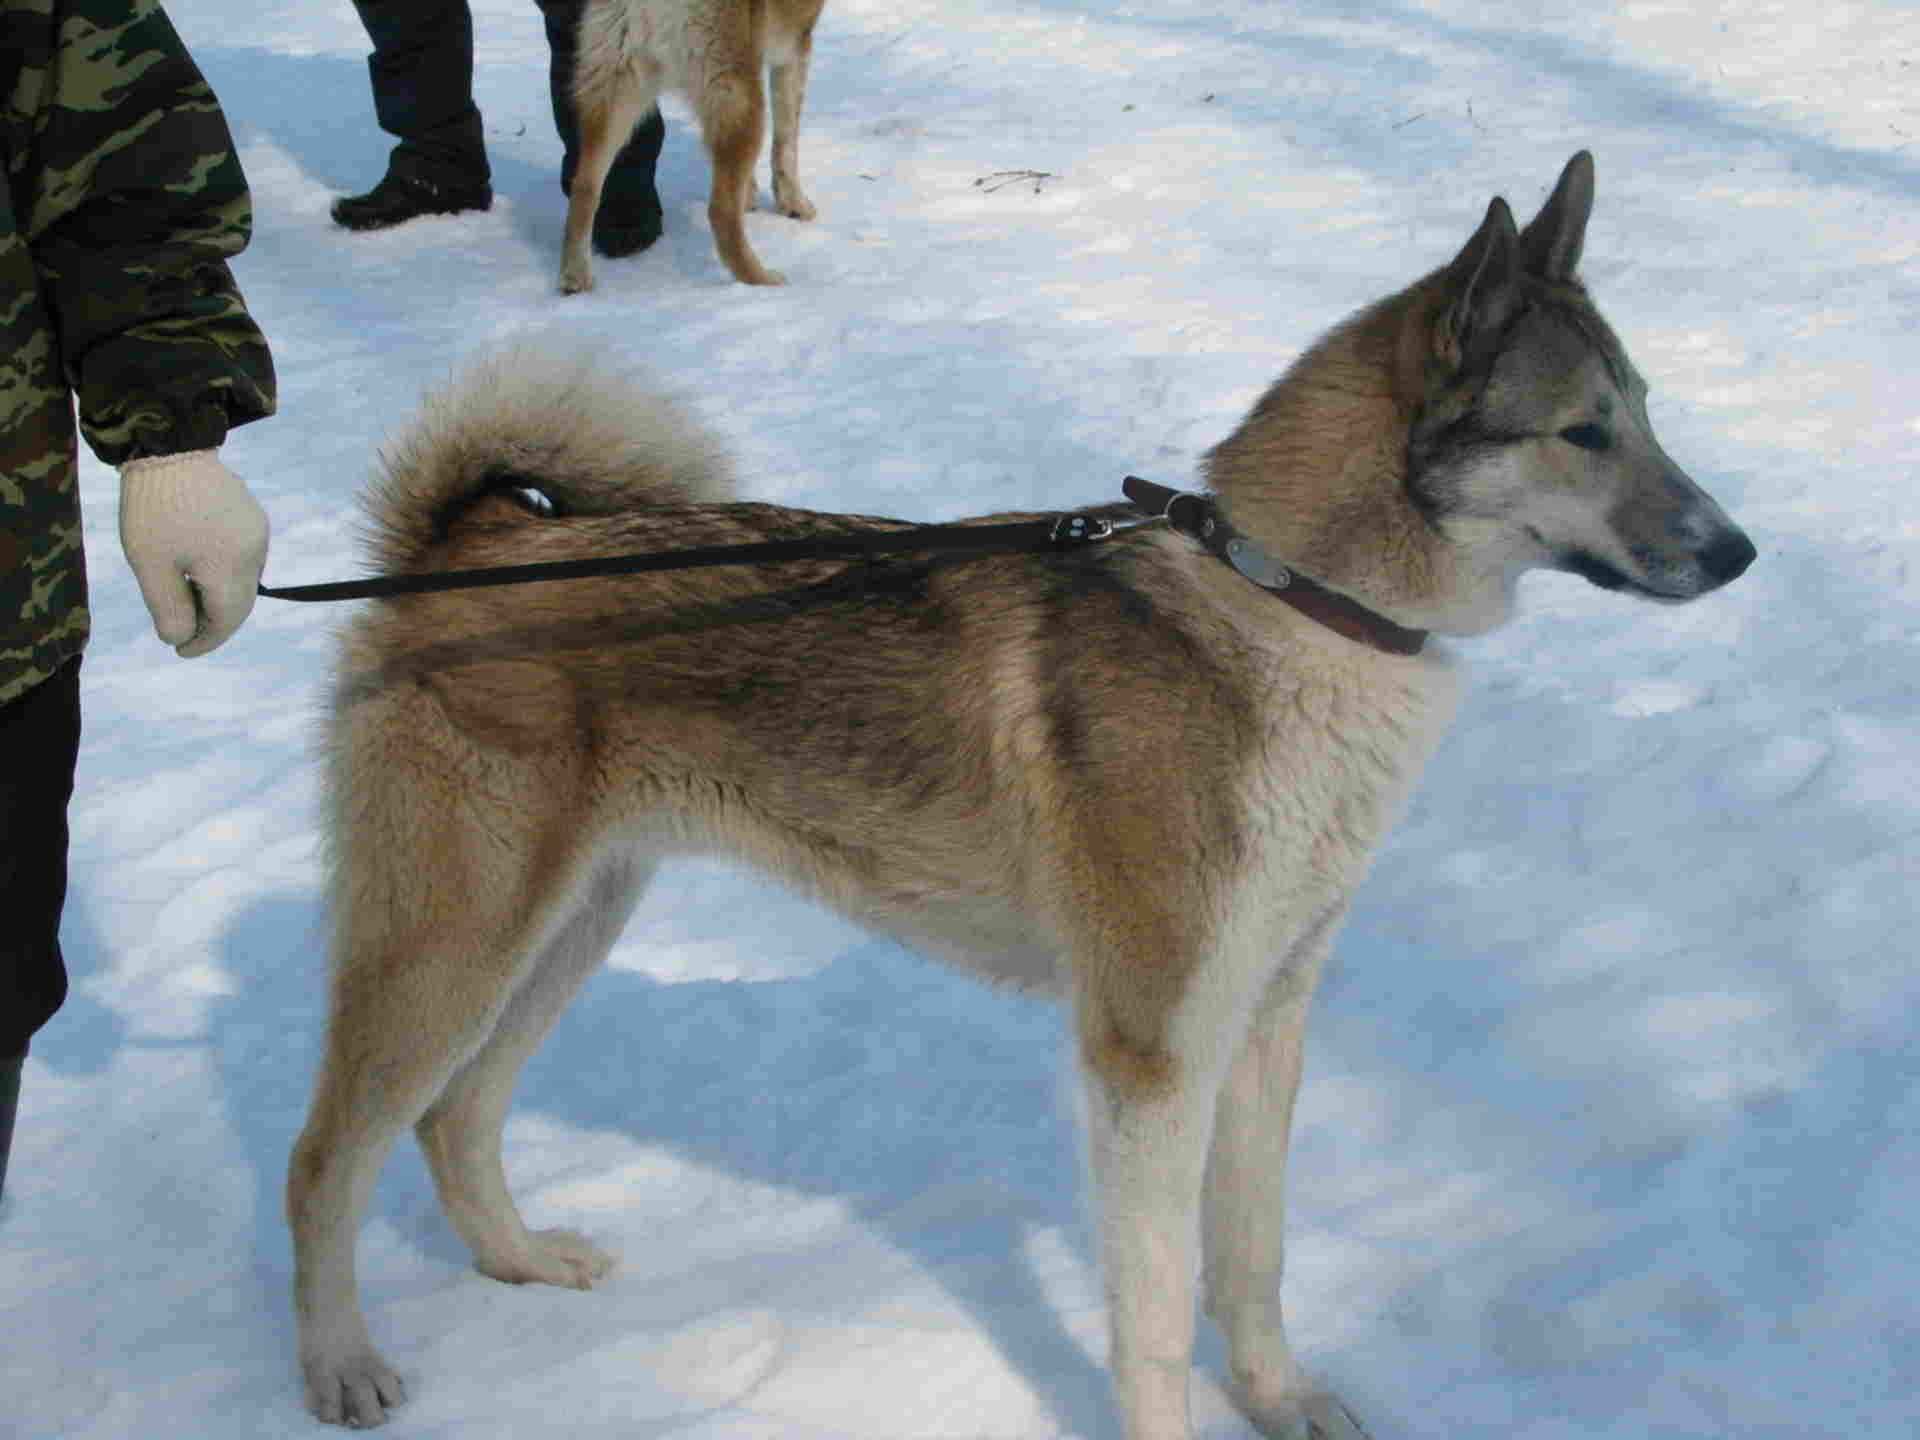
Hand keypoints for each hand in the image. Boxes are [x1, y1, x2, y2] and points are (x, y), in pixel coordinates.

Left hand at [117, 449, 270, 656]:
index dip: (205, 641)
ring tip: (186, 600)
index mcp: (231, 568)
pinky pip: (244, 559)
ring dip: (219, 599)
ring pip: (244, 582)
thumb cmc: (154, 508)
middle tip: (182, 632)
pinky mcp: (253, 519)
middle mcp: (255, 554)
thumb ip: (168, 607)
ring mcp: (258, 534)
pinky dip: (225, 575)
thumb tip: (179, 638)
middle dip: (213, 623)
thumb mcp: (150, 564)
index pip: (226, 620)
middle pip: (240, 604)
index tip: (180, 650)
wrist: (171, 448)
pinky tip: (199, 570)